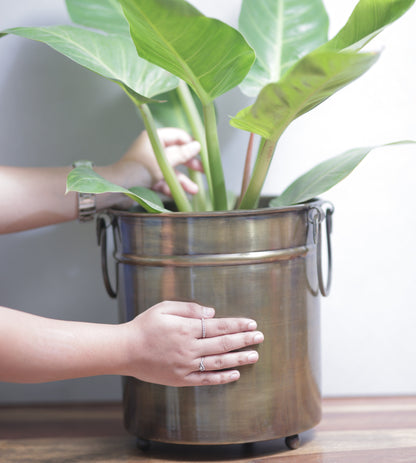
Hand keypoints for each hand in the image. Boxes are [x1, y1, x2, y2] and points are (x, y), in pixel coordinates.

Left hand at [114, 128, 201, 194]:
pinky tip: (181, 196)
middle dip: (189, 164)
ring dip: (182, 180)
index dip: (191, 144)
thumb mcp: (164, 161)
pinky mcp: (147, 178)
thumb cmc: (139, 170)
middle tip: (203, 171)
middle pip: (176, 154)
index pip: (178, 136)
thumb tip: (197, 146)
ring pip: (171, 170)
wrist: (117, 188)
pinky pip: (163, 181)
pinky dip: (171, 188)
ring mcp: (150, 165)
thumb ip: (182, 154)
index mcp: (154, 138)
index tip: (203, 153)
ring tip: (194, 190)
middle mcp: (152, 149)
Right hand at [122, 301, 263, 386]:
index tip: (252, 323)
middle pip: (223, 344)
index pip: (218, 326)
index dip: (237, 324)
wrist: (125, 350)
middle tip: (260, 337)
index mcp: (186, 329)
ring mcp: (186, 366)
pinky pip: (206, 379)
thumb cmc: (144, 326)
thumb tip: (211, 312)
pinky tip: (235, 374)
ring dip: (238, 358)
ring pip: (218, 362)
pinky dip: (222, 378)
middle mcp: (189, 348)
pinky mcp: (181, 379)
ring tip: (254, 355)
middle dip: (244, 340)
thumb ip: (189, 308)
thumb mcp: (164, 308)